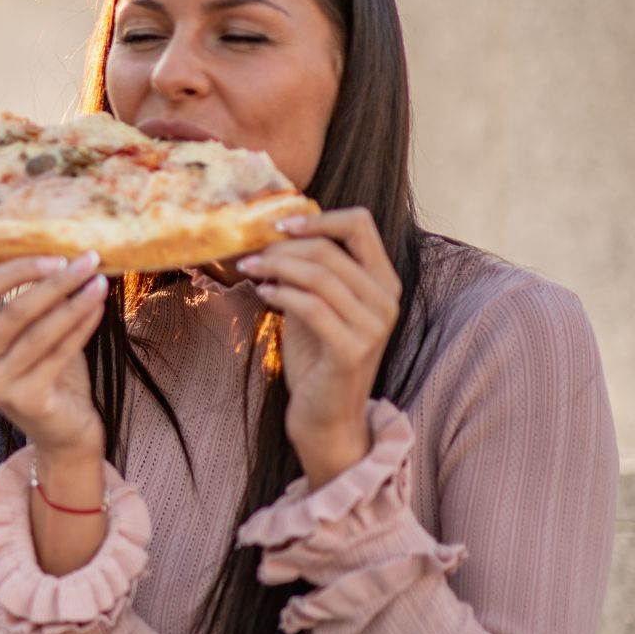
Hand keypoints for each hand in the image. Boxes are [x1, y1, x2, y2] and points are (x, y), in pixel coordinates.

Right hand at [0, 253, 107, 459]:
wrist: (62, 430)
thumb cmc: (48, 373)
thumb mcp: (30, 332)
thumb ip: (31, 299)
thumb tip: (59, 251)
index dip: (20, 268)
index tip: (58, 254)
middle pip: (13, 309)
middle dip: (55, 281)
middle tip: (88, 261)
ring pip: (38, 332)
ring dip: (74, 302)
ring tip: (100, 282)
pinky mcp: (24, 401)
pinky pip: (58, 354)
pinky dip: (81, 327)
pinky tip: (99, 309)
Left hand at [238, 207, 400, 486]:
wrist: (326, 416)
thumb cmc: (317, 357)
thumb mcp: (314, 305)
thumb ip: (308, 273)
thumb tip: (273, 235)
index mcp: (383, 282)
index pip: (361, 224)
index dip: (318, 217)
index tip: (278, 226)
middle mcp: (386, 300)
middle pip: (330, 249)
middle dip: (282, 248)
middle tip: (250, 255)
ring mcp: (373, 326)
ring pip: (320, 275)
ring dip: (275, 267)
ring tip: (248, 270)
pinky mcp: (352, 350)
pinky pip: (312, 307)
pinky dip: (282, 294)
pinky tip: (262, 294)